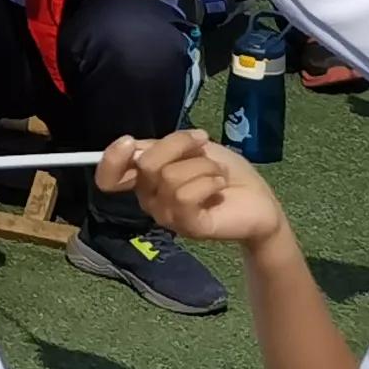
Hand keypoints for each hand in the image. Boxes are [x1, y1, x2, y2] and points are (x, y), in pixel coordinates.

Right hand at [109, 128, 287, 248]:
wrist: (260, 201)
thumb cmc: (224, 173)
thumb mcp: (191, 148)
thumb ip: (160, 147)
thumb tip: (134, 146)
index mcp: (146, 180)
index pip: (108, 176)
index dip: (111, 158)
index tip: (130, 142)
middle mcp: (150, 200)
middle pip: (146, 163)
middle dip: (179, 145)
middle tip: (203, 146)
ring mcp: (167, 216)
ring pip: (170, 177)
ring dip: (202, 165)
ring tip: (217, 174)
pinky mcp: (188, 227)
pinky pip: (185, 196)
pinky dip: (207, 181)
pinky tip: (219, 184)